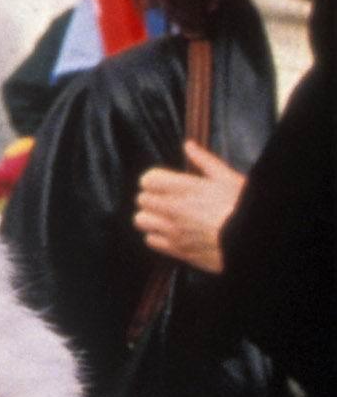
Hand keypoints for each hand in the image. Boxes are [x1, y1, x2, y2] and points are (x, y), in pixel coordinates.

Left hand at [134, 140, 246, 275]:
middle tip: (166, 199)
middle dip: (151, 197)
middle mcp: (176, 209)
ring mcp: (175, 231)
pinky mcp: (178, 250)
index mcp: (187, 189)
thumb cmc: (245, 208)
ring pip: (141, 220)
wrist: (255, 241)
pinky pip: (151, 240)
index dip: (153, 180)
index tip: (162, 183)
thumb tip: (188, 145)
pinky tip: (172, 233)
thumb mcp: (228, 178)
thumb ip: (204, 161)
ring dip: (151, 217)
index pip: (148, 180)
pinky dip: (157, 236)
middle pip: (142, 200)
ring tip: (165, 217)